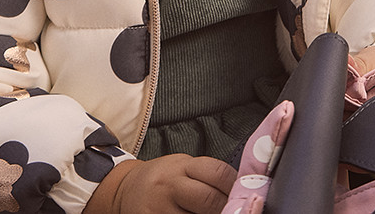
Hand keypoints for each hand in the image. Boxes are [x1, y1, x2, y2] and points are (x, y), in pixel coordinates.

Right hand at [85, 154, 235, 213]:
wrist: (125, 190)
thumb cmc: (163, 179)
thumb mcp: (183, 167)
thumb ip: (207, 177)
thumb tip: (240, 191)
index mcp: (183, 166)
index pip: (217, 173)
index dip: (237, 188)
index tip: (249, 197)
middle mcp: (170, 185)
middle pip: (208, 200)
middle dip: (228, 210)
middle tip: (239, 213)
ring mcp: (159, 208)